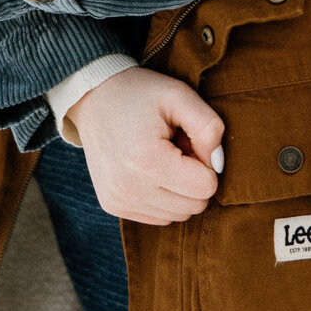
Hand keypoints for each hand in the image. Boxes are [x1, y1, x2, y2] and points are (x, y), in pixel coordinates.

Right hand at [68, 67, 224, 225]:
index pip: (206, 187)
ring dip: (178, 189)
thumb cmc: (140, 93)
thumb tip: (218, 165)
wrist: (92, 97)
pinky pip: (159, 217)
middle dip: (194, 178)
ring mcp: (118, 200)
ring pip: (178, 215)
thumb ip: (209, 127)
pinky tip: (149, 169)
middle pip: (194, 206)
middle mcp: (129, 187)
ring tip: (162, 157)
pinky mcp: (113, 205)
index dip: (205, 161)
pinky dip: (162, 197)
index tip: (188, 140)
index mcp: (147, 160)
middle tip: (176, 148)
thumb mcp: (179, 95)